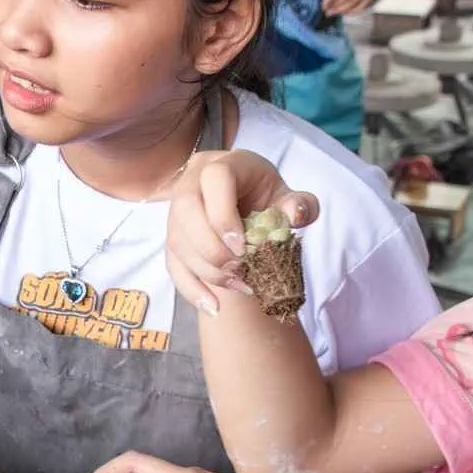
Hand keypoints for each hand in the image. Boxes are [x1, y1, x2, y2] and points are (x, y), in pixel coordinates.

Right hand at [165, 150, 316, 314]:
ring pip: (178, 240)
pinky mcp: (173, 238)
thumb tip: (296, 214)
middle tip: (239, 266)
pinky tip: (214, 307)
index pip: (215, 178)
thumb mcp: (287, 195)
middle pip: (185, 209)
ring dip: (207, 270)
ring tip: (239, 284)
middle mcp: (192, 183)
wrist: (245, 205)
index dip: (223, 213)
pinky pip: (173, 265)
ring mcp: (177, 212)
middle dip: (211, 245)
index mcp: (223, 165)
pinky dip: (192, 289)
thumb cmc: (266, 197)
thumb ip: (300, 204)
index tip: (243, 245)